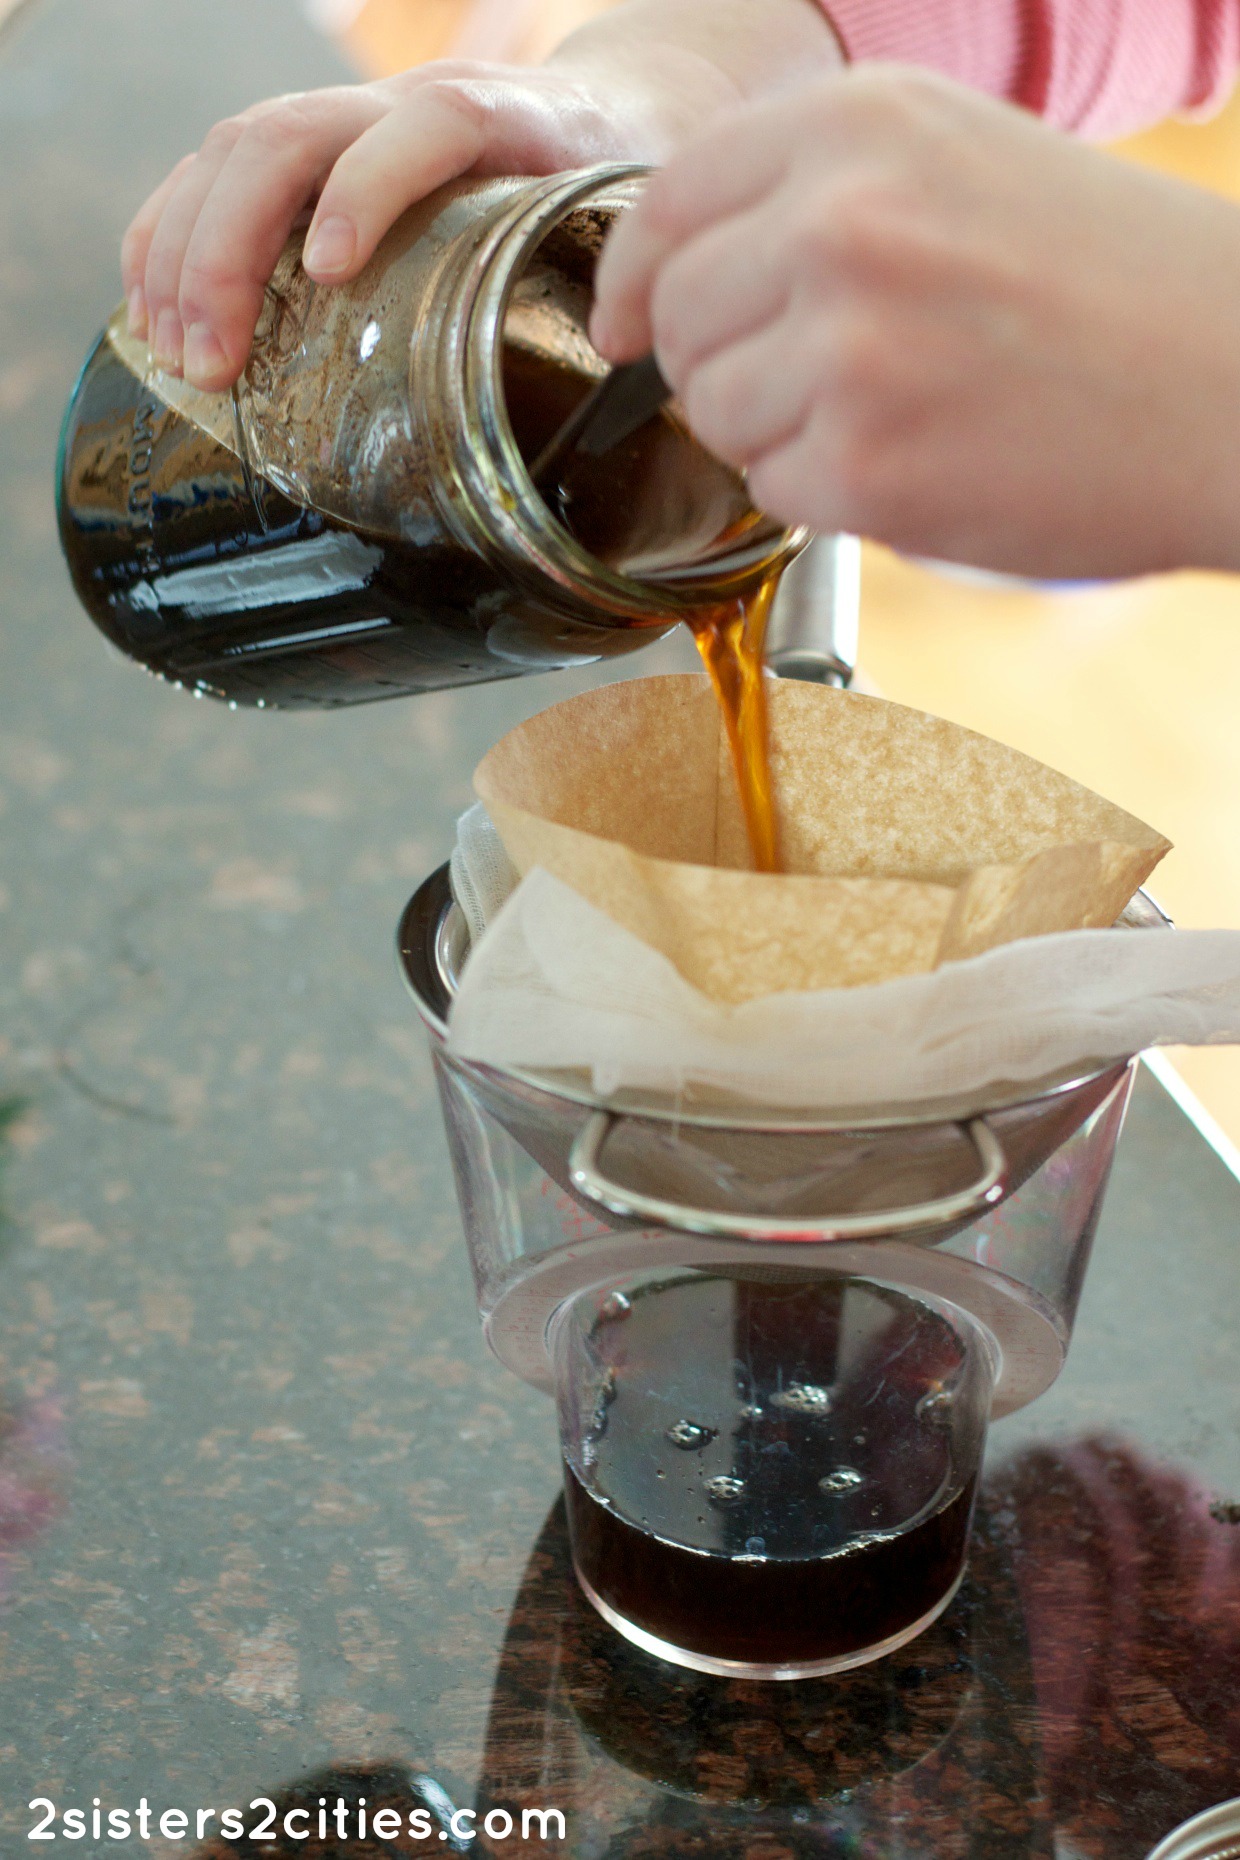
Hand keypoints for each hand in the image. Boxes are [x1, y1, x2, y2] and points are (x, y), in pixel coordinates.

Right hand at [122, 0, 838, 392]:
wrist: (637, 102)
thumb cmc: (645, 183)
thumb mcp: (662, 230)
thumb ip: (651, 298)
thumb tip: (653, 406)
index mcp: (515, 123)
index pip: (424, 128)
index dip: (369, 189)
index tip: (332, 273)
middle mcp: (421, 107)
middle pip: (293, 136)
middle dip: (235, 246)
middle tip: (217, 360)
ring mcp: (363, 122)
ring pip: (241, 149)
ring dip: (189, 247)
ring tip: (177, 353)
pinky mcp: (328, 153)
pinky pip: (222, 169)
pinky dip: (176, 230)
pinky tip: (151, 301)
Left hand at [592, 67, 1239, 578]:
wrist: (1239, 387)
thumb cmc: (1119, 287)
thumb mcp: (965, 164)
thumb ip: (822, 194)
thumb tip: (686, 269)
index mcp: (861, 125)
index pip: (667, 202)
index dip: (632, 279)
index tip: (625, 324)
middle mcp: (838, 220)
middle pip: (676, 318)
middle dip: (720, 363)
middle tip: (820, 382)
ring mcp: (846, 346)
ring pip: (715, 412)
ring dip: (777, 432)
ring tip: (898, 413)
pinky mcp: (864, 464)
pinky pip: (773, 489)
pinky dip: (826, 493)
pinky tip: (919, 461)